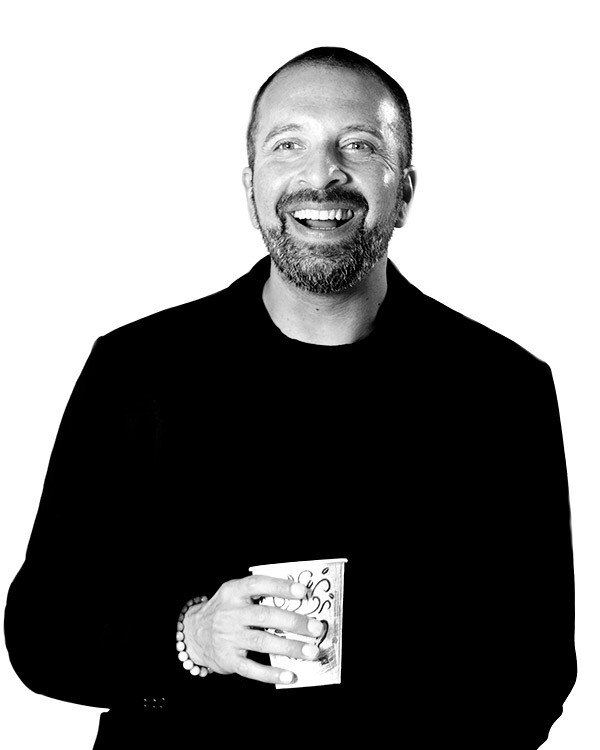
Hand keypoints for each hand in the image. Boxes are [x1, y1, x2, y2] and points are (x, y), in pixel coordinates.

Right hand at [183, 575, 324, 684]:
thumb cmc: (224, 610)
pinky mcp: (228, 660)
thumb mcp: (234, 594)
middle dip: (294, 622)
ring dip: (290, 648)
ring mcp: (228, 638)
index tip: (303, 592)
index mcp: (233, 592)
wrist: (193, 633)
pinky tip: (290, 675)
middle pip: (265, 616)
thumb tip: (297, 601)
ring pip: (262, 642)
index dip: (281, 587)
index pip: (258, 584)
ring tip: (311, 652)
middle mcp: (230, 614)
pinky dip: (272, 673)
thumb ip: (259, 594)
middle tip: (316, 628)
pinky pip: (252, 669)